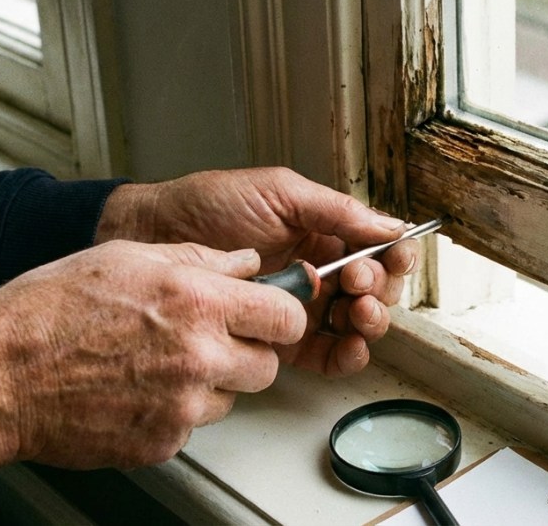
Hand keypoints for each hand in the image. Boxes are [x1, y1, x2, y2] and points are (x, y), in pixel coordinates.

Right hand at [0, 240, 302, 482]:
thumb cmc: (49, 312)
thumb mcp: (129, 258)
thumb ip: (201, 259)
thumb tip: (245, 262)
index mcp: (197, 302)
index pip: (285, 316)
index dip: (280, 314)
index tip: (270, 314)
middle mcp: (198, 356)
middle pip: (267, 365)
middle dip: (247, 352)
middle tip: (211, 340)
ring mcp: (182, 406)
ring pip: (230, 398)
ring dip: (209, 383)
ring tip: (158, 363)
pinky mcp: (162, 442)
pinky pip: (190, 427)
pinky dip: (173, 412)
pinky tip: (136, 389)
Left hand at [94, 167, 421, 375]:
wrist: (155, 235)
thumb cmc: (209, 205)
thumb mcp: (279, 192)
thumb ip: (336, 210)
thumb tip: (390, 225)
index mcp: (323, 229)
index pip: (377, 247)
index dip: (392, 256)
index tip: (388, 258)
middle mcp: (319, 267)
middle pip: (374, 288)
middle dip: (379, 289)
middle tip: (357, 283)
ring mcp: (300, 304)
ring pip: (356, 323)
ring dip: (369, 323)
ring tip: (357, 314)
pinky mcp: (279, 337)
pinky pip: (326, 353)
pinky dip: (346, 355)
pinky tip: (349, 347)